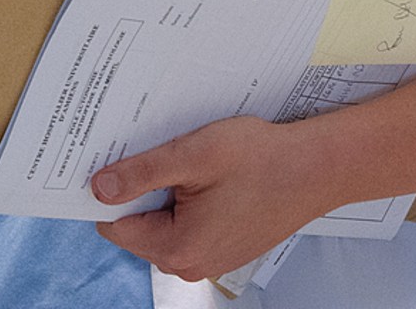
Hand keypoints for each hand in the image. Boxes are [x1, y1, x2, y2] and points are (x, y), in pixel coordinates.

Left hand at [92, 116, 337, 281]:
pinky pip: (189, 224)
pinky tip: (211, 174)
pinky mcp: (225, 247)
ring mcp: (210, 258)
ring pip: (165, 223)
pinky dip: (190, 199)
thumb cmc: (262, 159)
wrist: (317, 169)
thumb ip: (143, 173)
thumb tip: (99, 188)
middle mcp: (190, 264)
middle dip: (143, 189)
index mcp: (178, 247)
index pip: (115, 225)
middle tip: (162, 151)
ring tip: (191, 160)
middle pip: (139, 226)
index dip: (111, 190)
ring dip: (168, 192)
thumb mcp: (195, 155)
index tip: (115, 158)